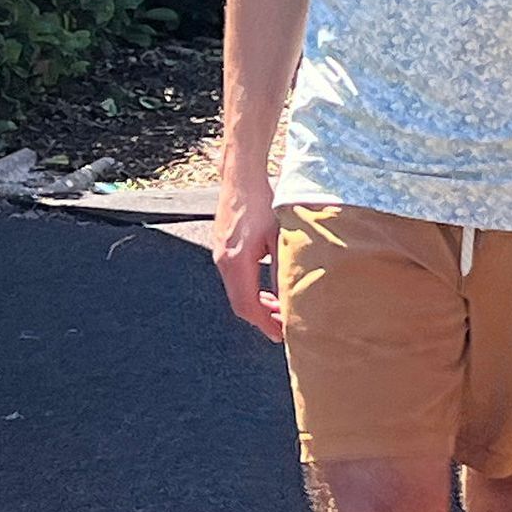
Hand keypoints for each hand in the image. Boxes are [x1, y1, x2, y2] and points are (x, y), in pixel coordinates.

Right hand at [213, 173, 283, 342]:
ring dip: (257, 304)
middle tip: (284, 325)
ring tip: (279, 308)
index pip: (247, 306)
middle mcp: (223, 262)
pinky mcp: (222, 247)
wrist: (242, 176)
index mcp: (236, 263)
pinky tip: (266, 287)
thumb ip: (283, 269)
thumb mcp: (280, 237)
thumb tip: (291, 297)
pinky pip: (235, 279)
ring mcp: (220, 254)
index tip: (282, 335)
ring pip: (237, 292)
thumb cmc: (263, 202)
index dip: (265, 324)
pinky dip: (251, 289)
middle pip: (240, 304)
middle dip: (262, 318)